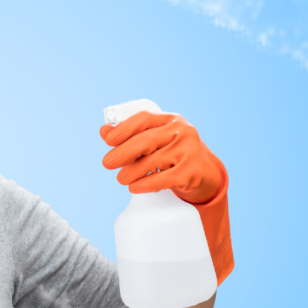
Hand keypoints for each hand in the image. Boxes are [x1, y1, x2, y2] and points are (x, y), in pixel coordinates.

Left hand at [99, 111, 226, 204]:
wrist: (204, 173)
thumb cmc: (172, 153)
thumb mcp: (154, 140)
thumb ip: (130, 135)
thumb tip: (104, 131)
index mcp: (169, 120)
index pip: (144, 119)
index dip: (123, 129)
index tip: (108, 141)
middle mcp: (182, 131)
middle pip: (146, 141)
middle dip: (123, 153)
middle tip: (107, 163)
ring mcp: (190, 151)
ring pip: (153, 162)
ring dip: (132, 172)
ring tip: (121, 179)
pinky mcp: (193, 171)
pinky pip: (164, 179)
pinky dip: (146, 184)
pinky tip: (135, 187)